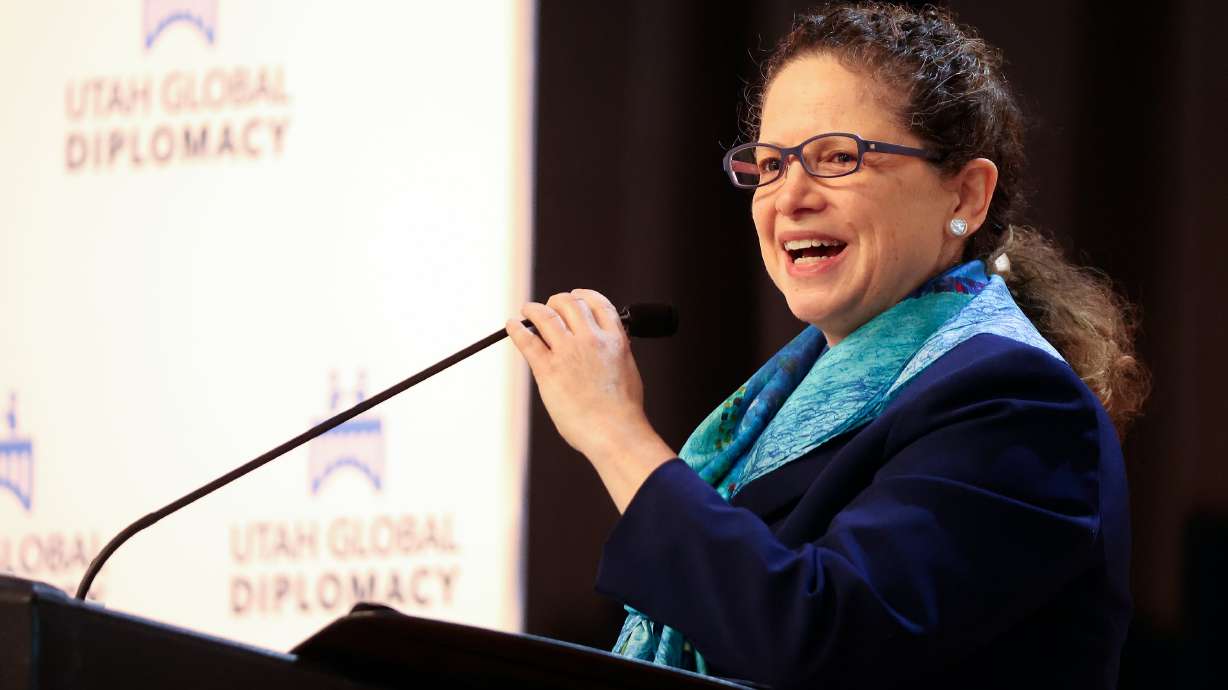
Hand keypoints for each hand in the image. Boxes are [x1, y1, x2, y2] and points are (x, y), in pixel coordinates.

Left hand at [507, 289, 674, 511]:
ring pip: (546, 316)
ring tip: (527, 311)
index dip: (583, 296)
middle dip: (557, 302)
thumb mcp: (627, 370)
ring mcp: (568, 353)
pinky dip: (516, 329)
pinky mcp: (548, 369)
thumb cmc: (622, 411)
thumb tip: (606, 347)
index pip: (598, 304)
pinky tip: (511, 326)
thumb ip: (615, 353)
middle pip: (570, 304)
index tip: (575, 297)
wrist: (615, 432)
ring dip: (533, 310)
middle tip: (549, 308)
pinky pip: (527, 340)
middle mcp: (591, 340)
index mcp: (615, 340)